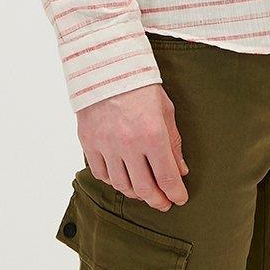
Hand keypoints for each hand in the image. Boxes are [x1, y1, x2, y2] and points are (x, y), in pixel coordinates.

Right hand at [77, 82, 190, 209]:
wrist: (106, 66)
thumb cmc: (141, 85)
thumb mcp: (165, 110)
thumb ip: (173, 142)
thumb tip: (181, 170)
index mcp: (153, 134)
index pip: (167, 177)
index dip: (176, 193)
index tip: (180, 199)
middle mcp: (129, 144)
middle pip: (144, 188)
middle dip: (157, 200)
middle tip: (163, 203)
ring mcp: (106, 145)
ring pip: (121, 185)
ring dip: (135, 192)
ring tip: (144, 190)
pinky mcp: (89, 142)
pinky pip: (101, 173)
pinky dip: (113, 180)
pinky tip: (121, 176)